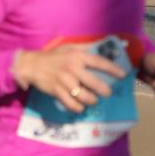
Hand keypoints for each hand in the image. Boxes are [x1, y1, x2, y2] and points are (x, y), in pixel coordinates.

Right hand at [10, 44, 125, 112]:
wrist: (32, 65)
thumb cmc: (53, 56)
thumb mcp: (68, 47)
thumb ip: (84, 48)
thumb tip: (101, 47)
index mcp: (77, 56)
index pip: (100, 63)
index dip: (113, 69)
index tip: (123, 75)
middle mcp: (72, 69)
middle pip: (95, 84)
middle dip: (105, 91)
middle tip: (107, 93)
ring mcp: (64, 81)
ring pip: (84, 96)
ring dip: (92, 101)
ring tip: (93, 100)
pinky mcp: (57, 91)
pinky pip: (71, 104)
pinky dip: (78, 108)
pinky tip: (81, 107)